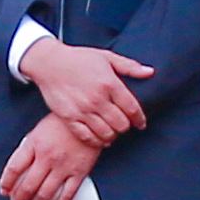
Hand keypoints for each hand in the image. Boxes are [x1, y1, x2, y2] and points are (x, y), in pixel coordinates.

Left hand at [0, 115, 97, 199]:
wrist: (89, 117)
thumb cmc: (62, 123)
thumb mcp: (39, 130)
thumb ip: (29, 147)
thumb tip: (18, 169)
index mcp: (35, 143)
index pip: (14, 168)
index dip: (6, 183)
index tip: (4, 190)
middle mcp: (47, 156)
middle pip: (28, 186)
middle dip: (19, 199)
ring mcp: (64, 166)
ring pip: (45, 194)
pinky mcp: (80, 172)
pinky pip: (67, 194)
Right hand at [16, 36, 149, 135]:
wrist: (50, 63)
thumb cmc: (79, 58)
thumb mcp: (107, 57)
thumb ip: (130, 66)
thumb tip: (150, 72)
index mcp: (109, 83)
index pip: (132, 108)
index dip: (140, 119)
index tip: (141, 124)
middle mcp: (97, 98)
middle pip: (121, 124)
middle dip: (126, 127)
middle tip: (124, 125)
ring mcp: (82, 110)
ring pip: (106, 133)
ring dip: (113, 135)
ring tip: (113, 131)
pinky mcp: (69, 117)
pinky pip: (86, 137)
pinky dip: (96, 141)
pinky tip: (100, 139)